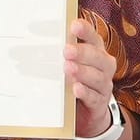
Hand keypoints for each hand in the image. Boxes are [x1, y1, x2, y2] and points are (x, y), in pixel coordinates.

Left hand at [57, 17, 133, 139]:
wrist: (88, 113)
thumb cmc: (76, 81)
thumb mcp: (71, 64)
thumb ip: (62, 53)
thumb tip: (35, 37)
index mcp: (97, 53)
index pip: (94, 38)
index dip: (86, 31)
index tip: (73, 26)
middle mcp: (104, 67)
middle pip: (97, 57)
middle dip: (82, 53)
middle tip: (67, 50)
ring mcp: (103, 86)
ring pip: (97, 77)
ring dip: (82, 72)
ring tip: (68, 68)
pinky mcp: (99, 104)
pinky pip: (94, 97)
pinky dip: (85, 92)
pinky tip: (76, 89)